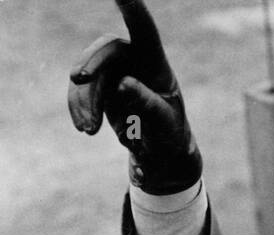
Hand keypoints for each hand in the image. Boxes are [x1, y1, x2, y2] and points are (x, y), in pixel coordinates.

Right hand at [68, 0, 201, 194]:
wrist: (160, 153)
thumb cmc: (168, 133)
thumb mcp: (164, 122)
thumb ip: (146, 102)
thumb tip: (122, 84)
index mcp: (155, 61)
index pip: (143, 27)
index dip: (131, 6)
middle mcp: (132, 60)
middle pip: (107, 51)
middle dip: (92, 64)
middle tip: (78, 78)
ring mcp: (114, 72)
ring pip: (91, 76)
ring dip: (85, 100)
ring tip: (89, 130)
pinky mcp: (101, 88)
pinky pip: (82, 91)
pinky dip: (79, 107)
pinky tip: (84, 128)